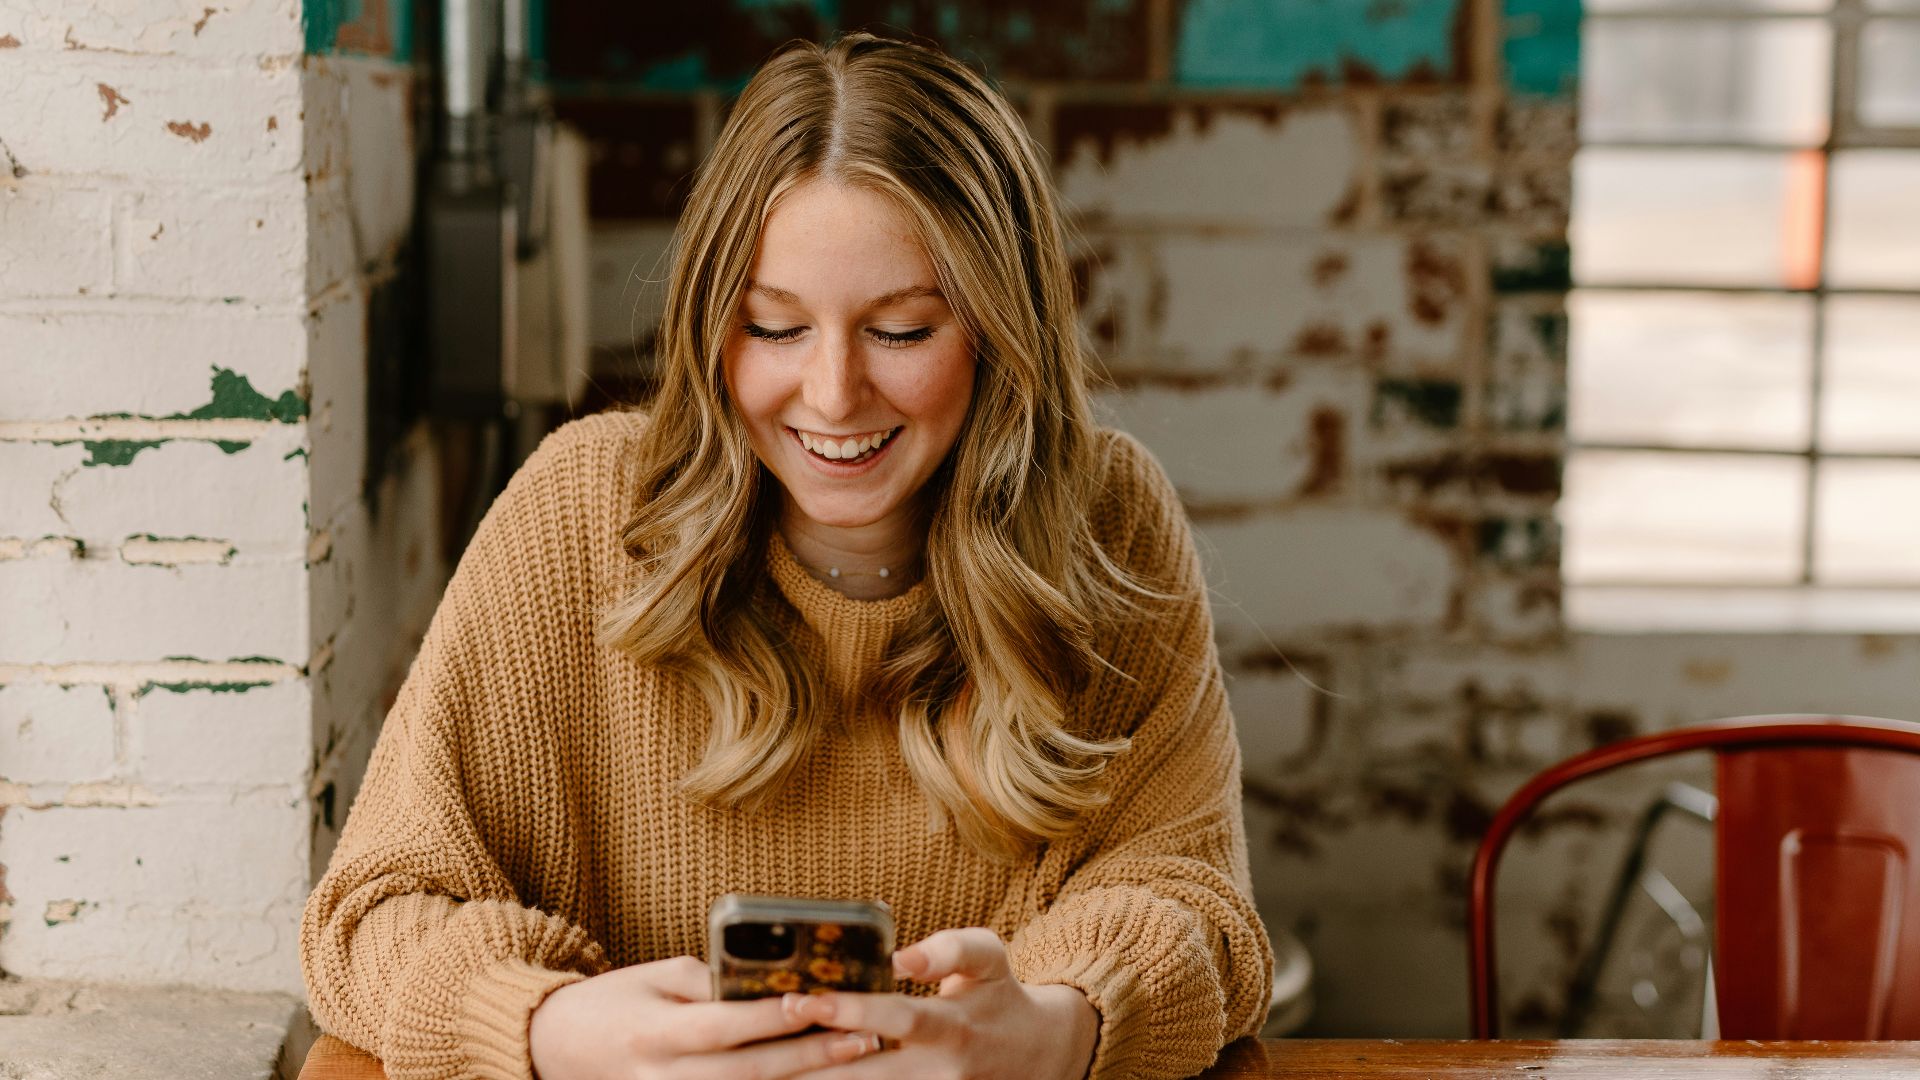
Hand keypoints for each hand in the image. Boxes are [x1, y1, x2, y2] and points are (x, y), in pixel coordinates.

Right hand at [528, 955, 883, 1079]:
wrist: (553, 1047)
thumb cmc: (614, 1002)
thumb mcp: (656, 978)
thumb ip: (711, 984)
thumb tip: (773, 982)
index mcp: (654, 1032)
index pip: (720, 1025)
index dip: (768, 1017)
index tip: (815, 1001)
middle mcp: (662, 1077)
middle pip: (745, 1073)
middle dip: (807, 1056)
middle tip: (862, 1036)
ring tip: (854, 1060)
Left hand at [782, 927, 1098, 1079]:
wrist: (1036, 1055)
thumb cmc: (999, 994)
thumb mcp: (988, 957)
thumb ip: (948, 949)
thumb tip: (899, 956)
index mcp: (955, 1025)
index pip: (898, 1018)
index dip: (850, 1010)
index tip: (800, 998)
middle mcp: (940, 1071)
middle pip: (869, 1075)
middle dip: (811, 1066)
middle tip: (761, 1052)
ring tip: (764, 1074)